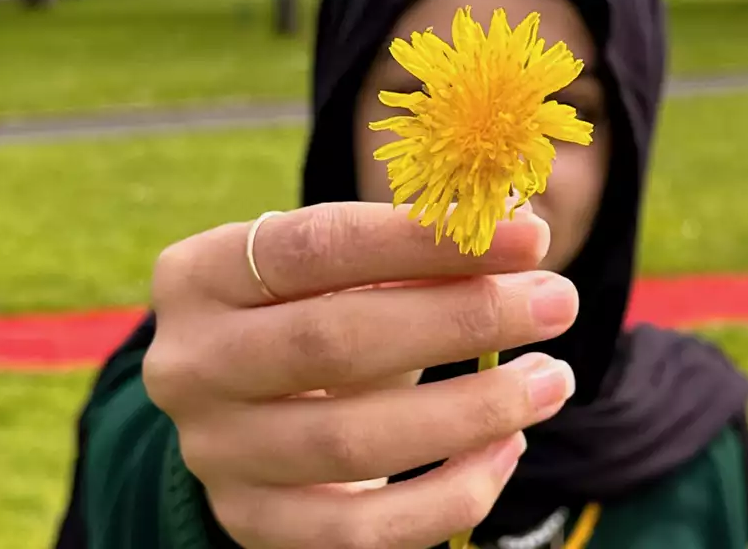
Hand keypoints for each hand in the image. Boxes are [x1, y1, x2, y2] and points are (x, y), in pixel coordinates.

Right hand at [145, 201, 579, 548]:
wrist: (254, 413)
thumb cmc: (319, 313)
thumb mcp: (348, 271)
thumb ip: (419, 247)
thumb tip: (522, 228)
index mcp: (199, 274)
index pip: (315, 245)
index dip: (425, 240)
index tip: (530, 238)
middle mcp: (190, 365)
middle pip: (333, 342)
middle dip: (462, 320)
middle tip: (557, 303)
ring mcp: (215, 454)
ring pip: (352, 444)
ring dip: (473, 410)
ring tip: (552, 379)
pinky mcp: (254, 526)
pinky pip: (363, 532)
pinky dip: (451, 495)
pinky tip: (507, 448)